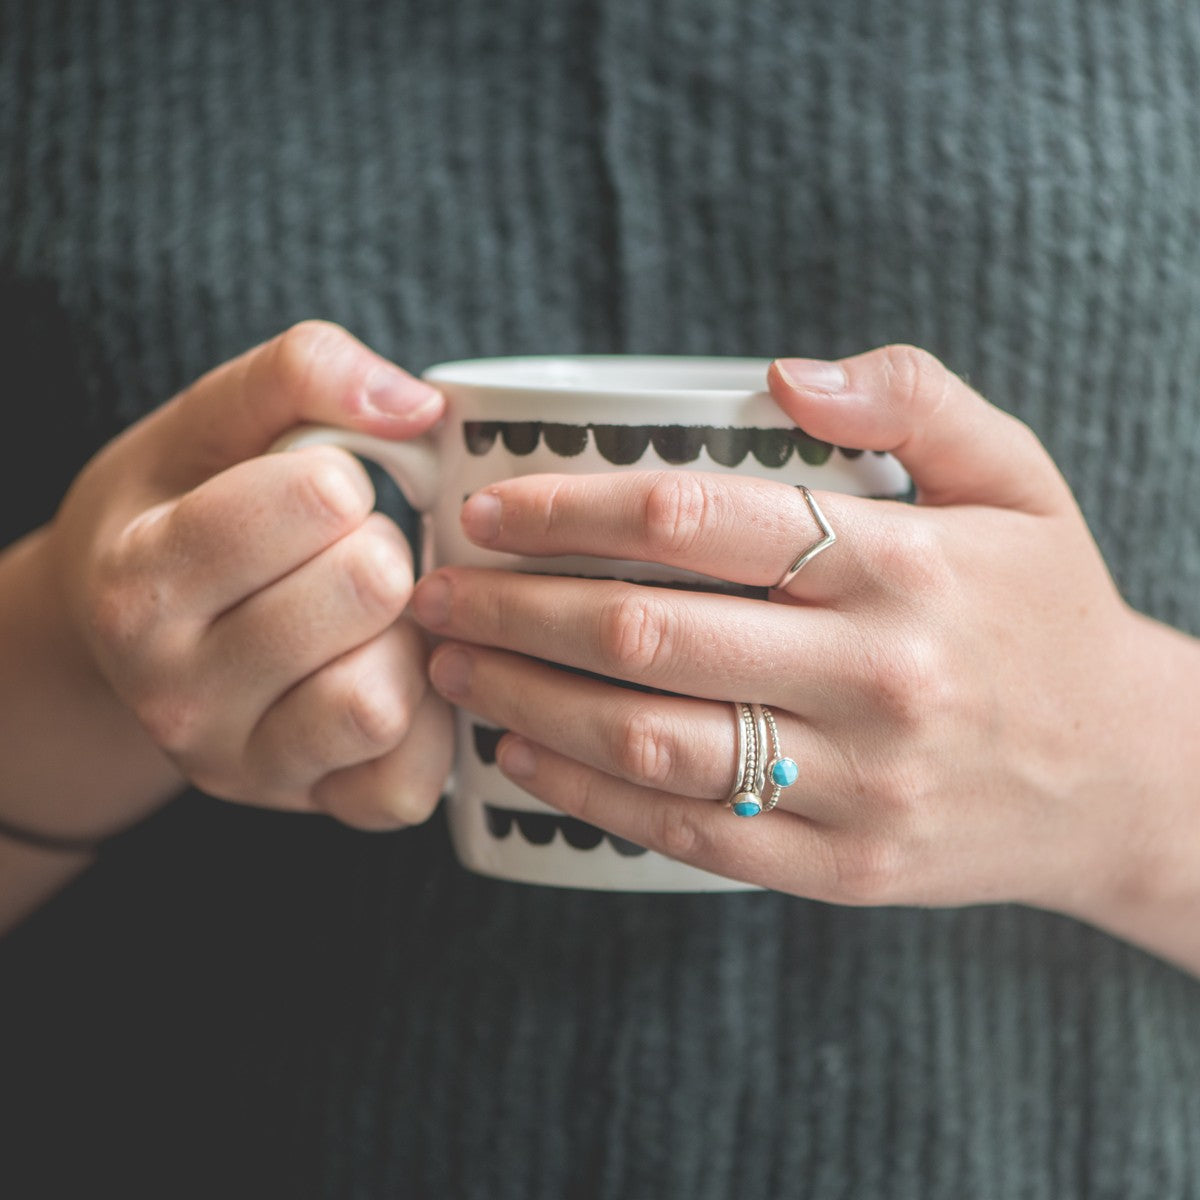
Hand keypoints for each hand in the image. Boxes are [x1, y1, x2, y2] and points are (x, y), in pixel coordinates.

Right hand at [50, 321, 452, 829]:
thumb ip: (302, 374)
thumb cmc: (184, 510)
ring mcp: (239, 763)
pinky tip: (394, 678)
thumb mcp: (212, 422)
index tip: (318, 492)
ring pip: (381, 699)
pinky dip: (426, 727)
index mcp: (142, 579)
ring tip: (368, 620)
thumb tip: (418, 405)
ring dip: (404, 641)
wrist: (132, 633)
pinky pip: (404, 784)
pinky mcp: (305, 805)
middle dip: (381, 551)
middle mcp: (175, 691)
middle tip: (350, 555)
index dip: (342, 477)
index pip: (316, 498)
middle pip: (366, 589)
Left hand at [410, 345, 1197, 933]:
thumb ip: (912, 396)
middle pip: (645, 635)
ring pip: (650, 743)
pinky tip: (522, 757)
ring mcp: (856, 784)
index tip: (488, 511)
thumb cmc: (1044, 610)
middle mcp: (875, 676)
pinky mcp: (839, 867)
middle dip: (511, 611)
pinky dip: (588, 795)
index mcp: (904, 565)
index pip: (693, 522)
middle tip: (433, 595)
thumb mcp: (1015, 477)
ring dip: (526, 705)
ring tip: (452, 671)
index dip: (569, 511)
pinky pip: (689, 833)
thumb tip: (779, 373)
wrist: (1118, 774)